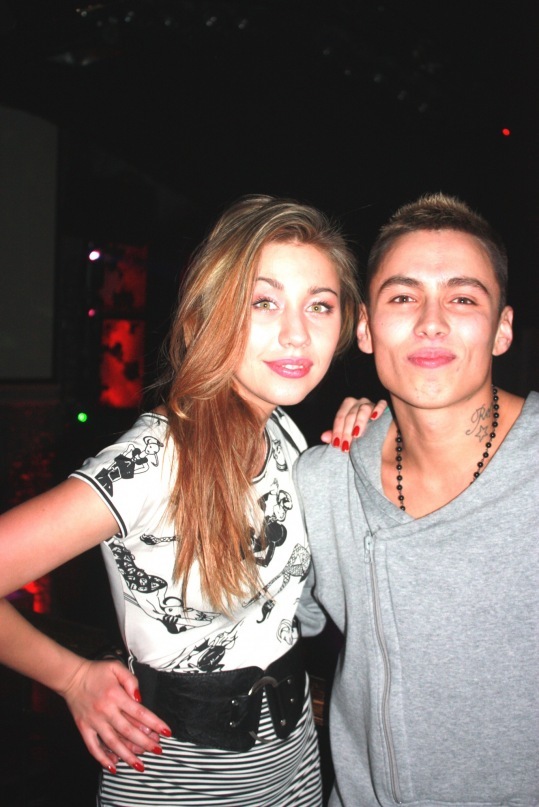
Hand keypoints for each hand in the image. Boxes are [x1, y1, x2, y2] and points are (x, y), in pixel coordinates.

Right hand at [61, 658, 170, 772]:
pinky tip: (113, 766)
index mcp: (116, 695)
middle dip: (145, 742)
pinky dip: (102, 758)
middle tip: (158, 750)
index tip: (166, 732)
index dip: (155, 723)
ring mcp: (94, 721)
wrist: (71, 677)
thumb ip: (131, 680)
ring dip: (127, 755)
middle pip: (128, 731)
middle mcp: (106, 710)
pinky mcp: (84, 728)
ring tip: (140, 765)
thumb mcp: (116, 667)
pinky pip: (93, 746)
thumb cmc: (97, 671)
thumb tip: (139, 698)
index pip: (139, 712)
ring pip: (112, 742)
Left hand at [320, 396, 387, 450]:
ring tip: (356, 435)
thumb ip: (335, 434)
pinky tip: (375, 417)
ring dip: (359, 422)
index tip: (337, 444)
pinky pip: (381, 404)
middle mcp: (358, 402)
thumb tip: (323, 437)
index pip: (340, 417)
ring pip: (364, 409)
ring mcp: (370, 402)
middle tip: (346, 445)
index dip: (337, 431)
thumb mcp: (345, 432)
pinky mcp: (382, 405)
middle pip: (350, 415)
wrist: (376, 427)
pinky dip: (378, 409)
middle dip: (347, 431)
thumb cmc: (357, 429)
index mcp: (347, 405)